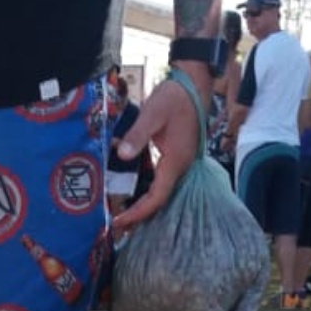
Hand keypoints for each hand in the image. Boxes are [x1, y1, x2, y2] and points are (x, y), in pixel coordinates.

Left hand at [111, 69, 208, 233]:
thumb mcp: (153, 111)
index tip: (119, 221)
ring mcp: (181, 163)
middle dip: (139, 216)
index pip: (157, 197)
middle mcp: (181, 167)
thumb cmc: (174, 96)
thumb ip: (138, 134)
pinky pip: (163, 183)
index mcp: (176, 161)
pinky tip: (135, 196)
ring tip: (124, 217)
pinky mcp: (177, 158)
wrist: (194, 83)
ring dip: (144, 207)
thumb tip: (122, 154)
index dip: (138, 212)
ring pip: (162, 193)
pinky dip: (148, 194)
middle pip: (160, 201)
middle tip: (117, 227)